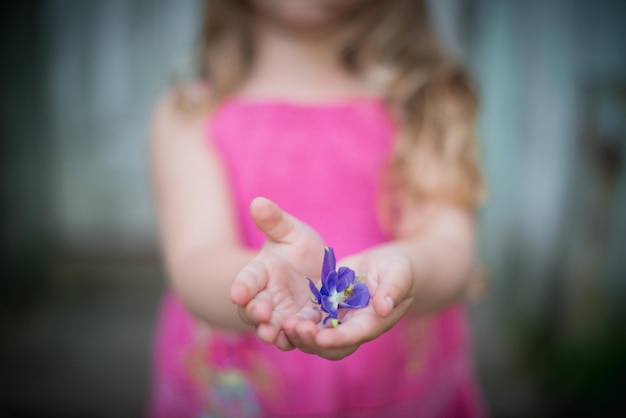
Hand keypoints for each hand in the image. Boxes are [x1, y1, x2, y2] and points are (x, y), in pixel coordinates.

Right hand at [230, 197, 324, 348]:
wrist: (317, 274)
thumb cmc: (298, 248)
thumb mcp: (290, 232)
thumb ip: (275, 221)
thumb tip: (258, 201)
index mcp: (259, 273)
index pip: (246, 280)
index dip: (241, 287)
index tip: (237, 293)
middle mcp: (266, 298)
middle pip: (255, 310)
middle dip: (256, 314)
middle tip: (261, 315)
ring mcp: (282, 316)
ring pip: (275, 328)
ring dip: (276, 331)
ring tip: (280, 332)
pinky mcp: (302, 328)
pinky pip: (298, 337)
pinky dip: (300, 338)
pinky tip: (308, 335)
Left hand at [282, 245, 416, 359]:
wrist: (386, 265)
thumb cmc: (398, 268)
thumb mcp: (398, 272)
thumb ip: (393, 288)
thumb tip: (384, 307)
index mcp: (374, 322)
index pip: (356, 335)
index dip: (338, 338)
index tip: (321, 338)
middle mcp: (354, 326)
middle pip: (332, 345)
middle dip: (313, 341)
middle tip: (295, 329)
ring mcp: (339, 319)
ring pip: (317, 335)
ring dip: (301, 334)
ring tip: (286, 324)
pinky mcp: (326, 307)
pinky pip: (309, 318)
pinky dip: (297, 319)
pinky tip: (284, 315)